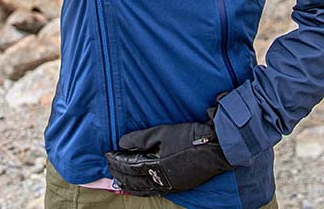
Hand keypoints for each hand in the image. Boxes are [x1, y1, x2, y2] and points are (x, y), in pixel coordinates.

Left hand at [105, 114, 231, 195]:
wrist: (216, 148)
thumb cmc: (189, 138)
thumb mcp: (162, 133)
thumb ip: (140, 139)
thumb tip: (122, 143)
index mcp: (154, 166)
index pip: (128, 166)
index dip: (116, 161)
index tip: (107, 155)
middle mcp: (159, 180)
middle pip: (132, 181)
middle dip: (119, 174)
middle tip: (109, 168)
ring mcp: (169, 185)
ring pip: (143, 189)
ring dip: (129, 184)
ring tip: (119, 179)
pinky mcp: (178, 187)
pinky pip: (154, 190)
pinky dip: (142, 189)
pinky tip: (140, 186)